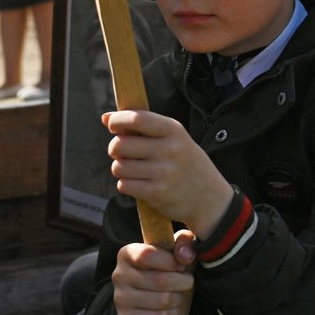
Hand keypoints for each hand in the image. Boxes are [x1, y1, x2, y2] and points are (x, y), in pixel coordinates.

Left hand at [104, 110, 230, 233]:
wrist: (209, 197)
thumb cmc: (185, 163)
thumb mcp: (174, 139)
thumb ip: (142, 127)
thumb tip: (105, 117)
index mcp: (174, 130)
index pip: (138, 118)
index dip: (118, 120)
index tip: (112, 125)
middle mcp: (170, 149)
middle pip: (120, 144)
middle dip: (115, 149)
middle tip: (124, 153)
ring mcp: (164, 172)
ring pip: (119, 166)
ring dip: (122, 169)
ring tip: (136, 170)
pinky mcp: (157, 192)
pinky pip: (124, 185)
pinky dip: (127, 185)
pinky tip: (141, 184)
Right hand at [111, 230, 196, 314]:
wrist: (164, 301)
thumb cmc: (171, 270)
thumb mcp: (179, 251)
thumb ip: (184, 242)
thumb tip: (185, 255)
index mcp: (128, 253)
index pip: (147, 254)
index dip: (171, 261)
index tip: (181, 266)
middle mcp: (119, 275)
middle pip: (159, 280)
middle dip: (182, 282)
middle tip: (187, 281)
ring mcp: (120, 299)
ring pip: (162, 300)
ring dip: (178, 298)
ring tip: (177, 294)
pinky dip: (173, 313)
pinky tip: (170, 308)